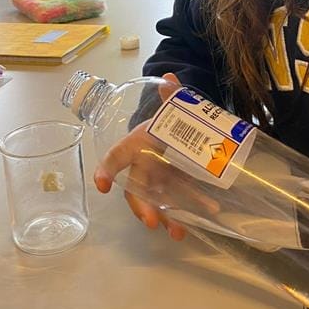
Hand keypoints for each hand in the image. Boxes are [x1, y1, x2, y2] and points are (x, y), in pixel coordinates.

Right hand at [94, 73, 187, 240]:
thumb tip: (169, 77)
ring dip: (166, 217)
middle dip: (141, 206)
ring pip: (157, 201)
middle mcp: (145, 164)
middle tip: (151, 221)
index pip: (117, 157)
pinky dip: (191, 211)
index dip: (107, 170)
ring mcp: (161, 179)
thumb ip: (171, 94)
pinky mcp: (178, 187)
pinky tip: (205, 215)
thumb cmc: (169, 119)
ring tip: (178, 231)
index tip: (102, 185)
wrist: (181, 128)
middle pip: (136, 188)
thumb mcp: (173, 105)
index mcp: (138, 144)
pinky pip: (180, 201)